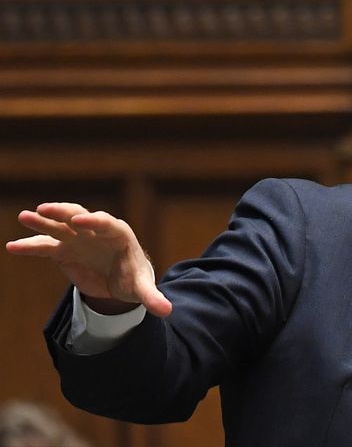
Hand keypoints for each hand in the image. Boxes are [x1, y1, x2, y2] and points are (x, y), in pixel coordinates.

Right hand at [6, 203, 171, 317]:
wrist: (120, 282)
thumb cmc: (134, 278)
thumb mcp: (142, 289)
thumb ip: (152, 298)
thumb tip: (167, 311)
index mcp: (119, 234)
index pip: (106, 223)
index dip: (94, 221)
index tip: (81, 221)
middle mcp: (96, 231)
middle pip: (78, 216)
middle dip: (64, 212)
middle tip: (45, 209)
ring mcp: (78, 238)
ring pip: (59, 226)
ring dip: (42, 221)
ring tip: (24, 217)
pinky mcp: (64, 250)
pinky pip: (46, 246)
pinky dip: (30, 245)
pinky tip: (12, 247)